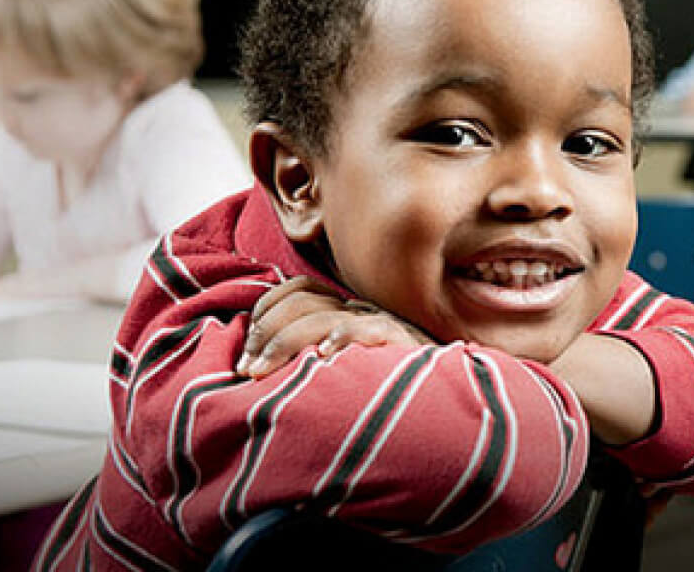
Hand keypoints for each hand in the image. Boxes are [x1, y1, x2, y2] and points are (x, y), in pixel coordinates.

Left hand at [236, 276, 432, 377]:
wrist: (447, 404)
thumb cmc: (391, 393)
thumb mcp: (347, 371)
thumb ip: (314, 360)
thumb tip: (262, 368)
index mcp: (349, 311)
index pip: (299, 289)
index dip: (266, 310)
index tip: (246, 352)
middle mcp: (363, 311)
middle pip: (303, 300)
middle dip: (266, 332)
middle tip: (247, 370)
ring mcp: (382, 323)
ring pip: (323, 316)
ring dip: (285, 342)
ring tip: (263, 372)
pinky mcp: (402, 341)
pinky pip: (368, 330)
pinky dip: (342, 338)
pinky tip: (323, 357)